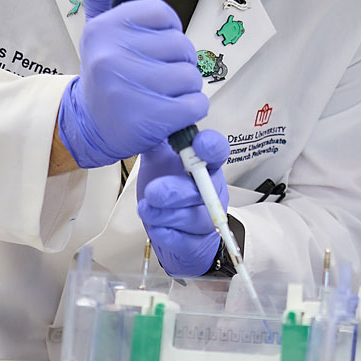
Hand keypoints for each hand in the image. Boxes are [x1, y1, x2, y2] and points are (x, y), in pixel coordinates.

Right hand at [57, 0, 209, 167]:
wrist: (92, 126)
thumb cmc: (107, 73)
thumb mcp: (99, 30)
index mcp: (104, 28)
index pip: (162, 13)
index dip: (167, 31)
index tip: (152, 47)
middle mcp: (112, 54)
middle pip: (181, 46)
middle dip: (178, 63)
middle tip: (157, 76)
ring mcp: (130, 87)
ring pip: (190, 75)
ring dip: (185, 88)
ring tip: (161, 95)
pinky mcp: (148, 118)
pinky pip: (195, 104)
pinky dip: (191, 110)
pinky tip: (170, 113)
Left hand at [137, 128, 230, 275]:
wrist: (175, 233)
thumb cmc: (169, 193)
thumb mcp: (159, 163)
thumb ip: (156, 142)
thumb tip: (143, 117)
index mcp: (205, 166)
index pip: (217, 151)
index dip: (210, 147)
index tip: (197, 144)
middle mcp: (211, 190)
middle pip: (204, 188)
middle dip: (177, 190)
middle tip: (154, 191)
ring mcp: (207, 218)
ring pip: (194, 217)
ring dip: (165, 214)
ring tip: (147, 208)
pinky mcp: (197, 243)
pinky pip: (184, 240)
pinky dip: (166, 234)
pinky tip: (157, 227)